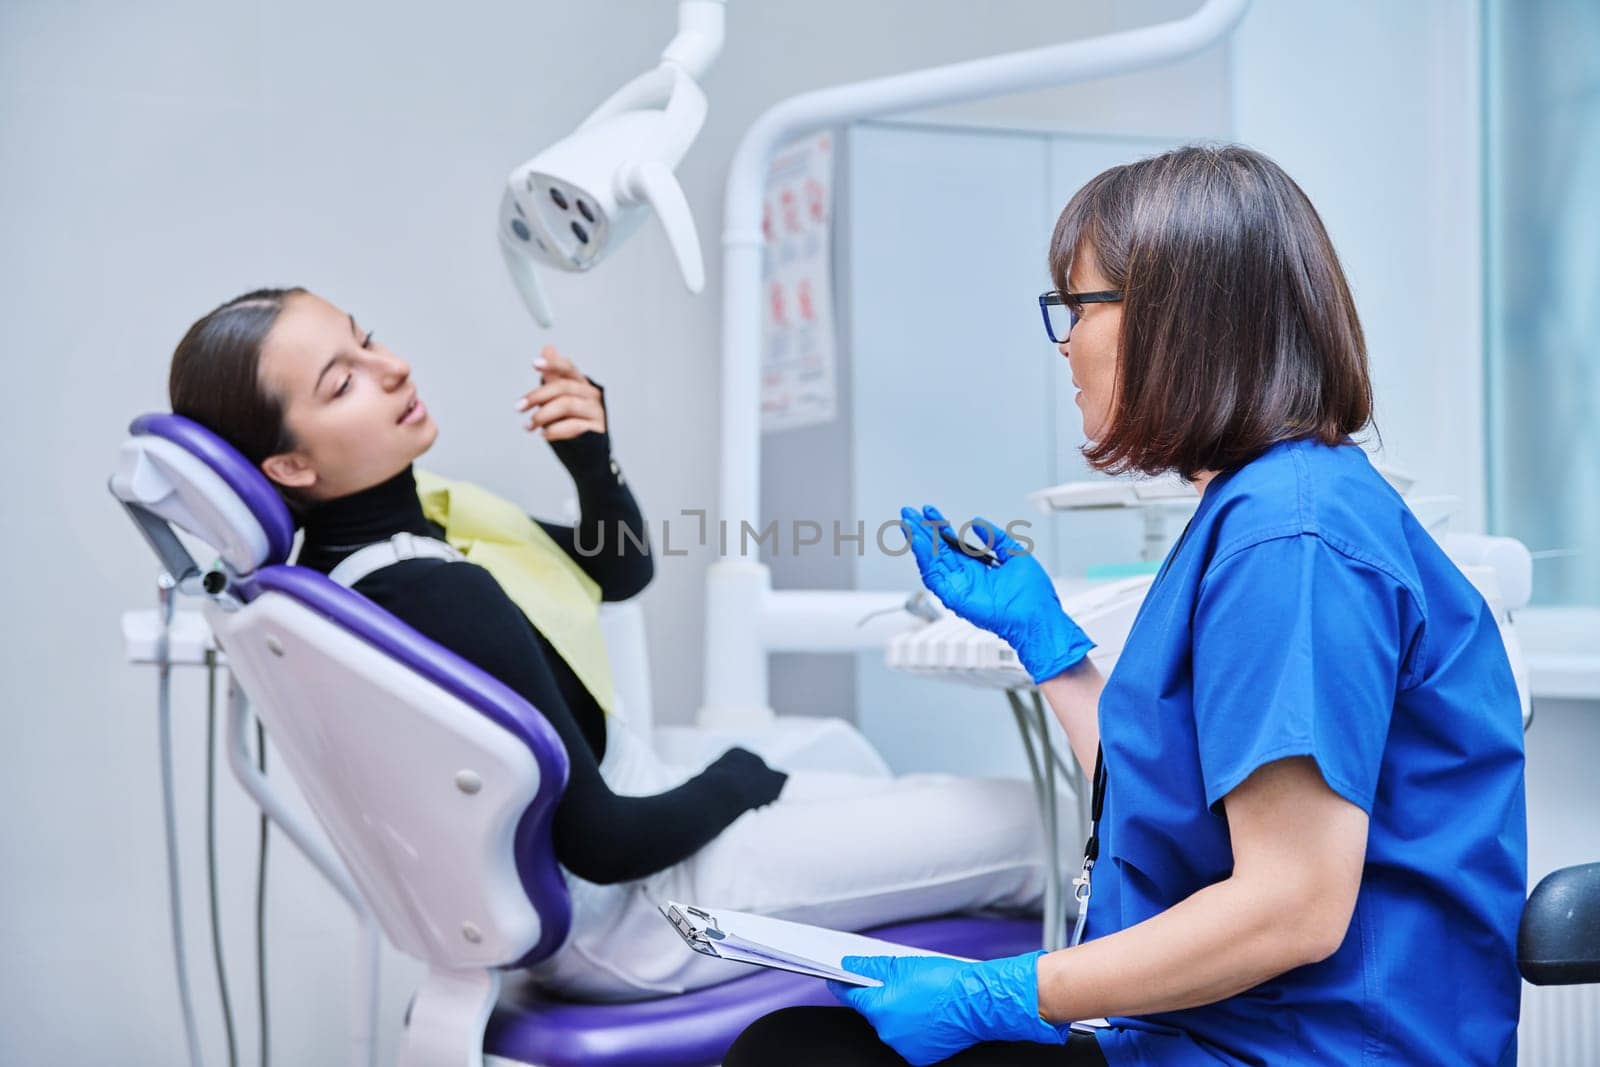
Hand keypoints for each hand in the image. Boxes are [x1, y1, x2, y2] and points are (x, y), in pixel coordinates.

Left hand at [515, 345, 605, 441]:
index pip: (568, 367)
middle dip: (537, 396)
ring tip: (528, 425)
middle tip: (518, 407)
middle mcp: (591, 394)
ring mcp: (596, 411)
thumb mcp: (559, 396)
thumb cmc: (571, 418)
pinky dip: (555, 429)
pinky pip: (574, 426)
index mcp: (580, 382)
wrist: (589, 446)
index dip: (553, 364)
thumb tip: (548, 348)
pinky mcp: (597, 429)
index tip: (534, 363)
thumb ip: (553, 375)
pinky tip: (544, 434)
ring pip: (568, 404)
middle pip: (563, 387)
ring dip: (543, 415)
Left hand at [827, 952, 1064, 1065]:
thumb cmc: (947, 983)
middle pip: (874, 1011)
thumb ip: (871, 967)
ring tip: (920, 997)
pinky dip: (913, 1027)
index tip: (837, 978)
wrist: (978, 1001)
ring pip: (891, 1025)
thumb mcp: (903, 964)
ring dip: (898, 1012)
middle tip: (900, 982)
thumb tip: (852, 965)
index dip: (843, 984)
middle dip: (882, 996)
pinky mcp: (921, 1055)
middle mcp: (889, 1033)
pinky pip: (908, 1038)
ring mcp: (905, 1047)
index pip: (851, 996)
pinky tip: (927, 1012)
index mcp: (881, 1009)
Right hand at [900, 504, 1093, 684]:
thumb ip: (996, 538)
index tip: (929, 511)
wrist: (1037, 616)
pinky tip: (919, 543)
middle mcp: (965, 577)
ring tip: (909, 524)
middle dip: (922, 531)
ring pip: (931, 562)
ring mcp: (958, 588)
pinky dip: (925, 559)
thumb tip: (978, 523)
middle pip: (937, 551)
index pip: (952, 544)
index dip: (939, 527)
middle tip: (909, 513)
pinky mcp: (954, 598)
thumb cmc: (1033, 595)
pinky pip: (934, 577)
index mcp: (978, 568)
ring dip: (918, 542)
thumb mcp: (1015, 554)